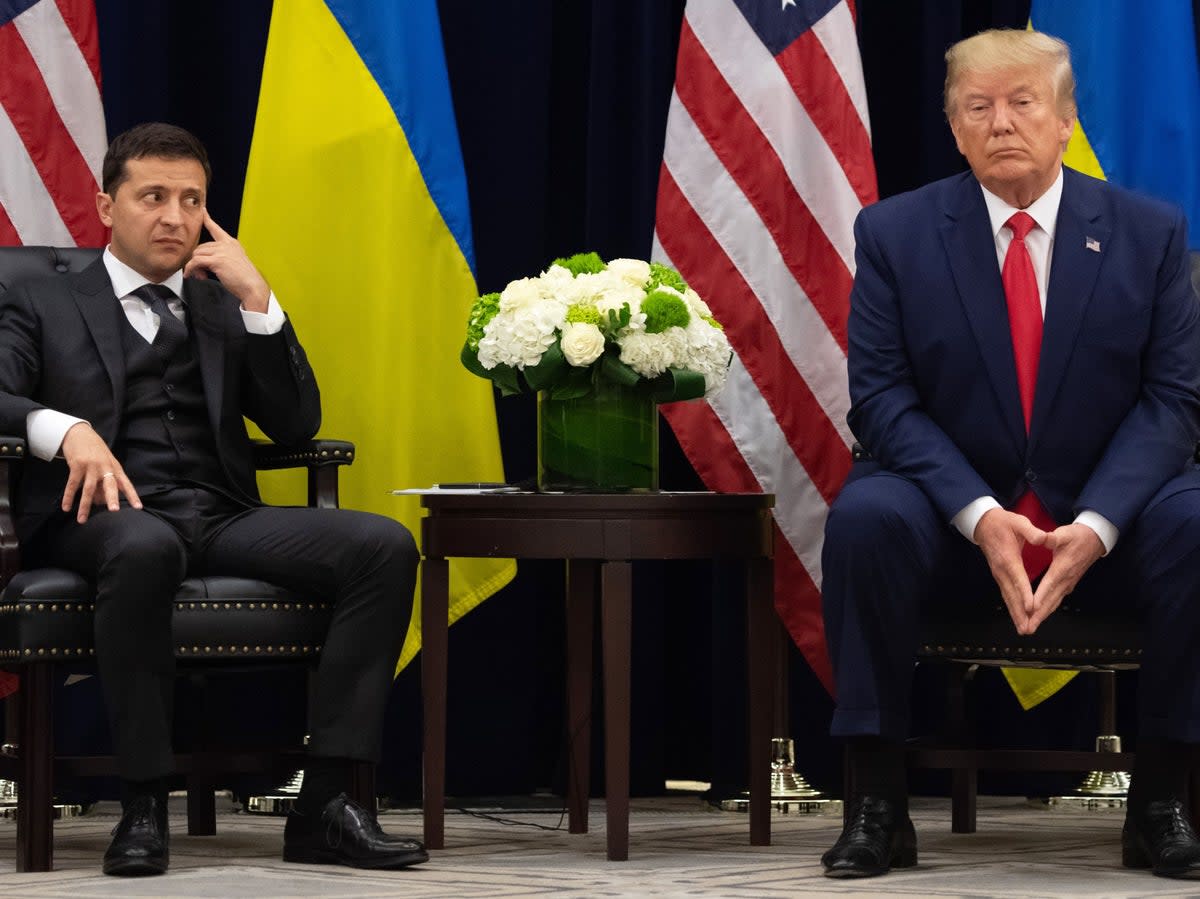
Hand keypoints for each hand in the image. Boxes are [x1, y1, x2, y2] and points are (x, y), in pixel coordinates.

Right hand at [60, 422, 141, 522]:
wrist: (79, 433)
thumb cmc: (95, 451)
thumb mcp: (104, 465)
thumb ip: (104, 482)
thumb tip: (101, 502)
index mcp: (115, 468)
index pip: (126, 483)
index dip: (132, 495)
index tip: (138, 507)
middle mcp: (105, 467)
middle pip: (110, 485)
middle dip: (112, 498)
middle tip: (114, 511)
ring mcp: (91, 465)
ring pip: (89, 488)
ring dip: (85, 506)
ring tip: (82, 520)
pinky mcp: (77, 465)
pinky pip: (72, 484)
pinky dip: (69, 496)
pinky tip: (66, 507)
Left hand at [184, 210, 270, 311]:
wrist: (253, 287)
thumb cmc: (245, 279)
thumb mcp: (234, 263)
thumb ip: (221, 258)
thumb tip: (204, 263)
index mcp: (232, 244)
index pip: (216, 229)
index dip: (207, 219)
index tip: (203, 210)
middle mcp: (227, 245)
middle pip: (201, 247)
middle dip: (197, 260)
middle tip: (200, 272)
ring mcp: (222, 251)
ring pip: (197, 254)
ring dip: (194, 267)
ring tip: (201, 276)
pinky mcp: (217, 260)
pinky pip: (196, 262)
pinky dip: (191, 269)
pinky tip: (191, 275)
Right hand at [974, 507, 1048, 634]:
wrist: (982, 523)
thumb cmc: (1002, 522)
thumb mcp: (1018, 522)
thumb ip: (1031, 531)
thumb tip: (1043, 538)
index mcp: (1009, 558)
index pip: (1019, 579)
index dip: (1025, 594)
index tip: (1032, 608)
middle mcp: (1002, 570)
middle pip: (1011, 595)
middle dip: (1020, 612)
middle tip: (1027, 628)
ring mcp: (998, 574)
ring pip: (1007, 597)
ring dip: (1015, 614)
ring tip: (1023, 629)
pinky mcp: (999, 575)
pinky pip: (1005, 594)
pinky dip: (1011, 607)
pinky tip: (1017, 615)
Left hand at [1026, 523, 1103, 631]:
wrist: (1095, 540)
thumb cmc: (1078, 537)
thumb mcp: (1064, 534)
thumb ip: (1051, 538)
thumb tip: (1042, 538)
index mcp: (1062, 569)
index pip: (1048, 586)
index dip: (1039, 598)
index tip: (1030, 610)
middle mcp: (1065, 580)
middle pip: (1050, 601)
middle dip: (1038, 616)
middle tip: (1026, 628)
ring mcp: (1067, 584)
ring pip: (1053, 604)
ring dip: (1041, 616)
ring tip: (1029, 627)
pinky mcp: (1067, 585)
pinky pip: (1055, 601)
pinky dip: (1046, 610)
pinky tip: (1039, 616)